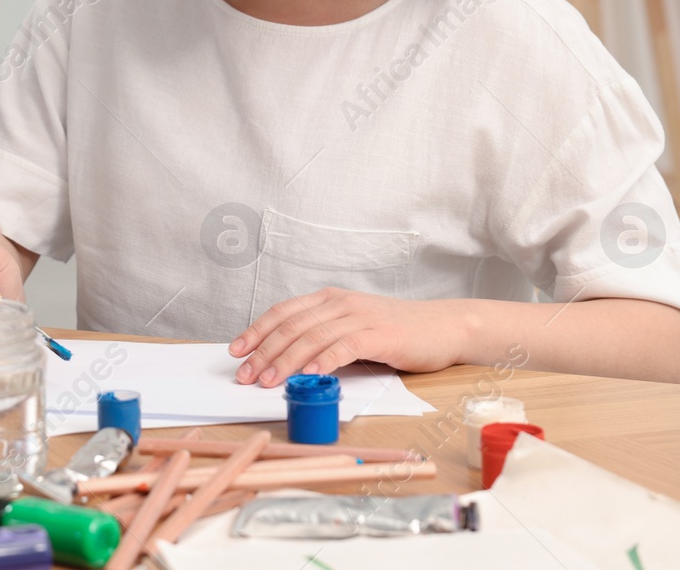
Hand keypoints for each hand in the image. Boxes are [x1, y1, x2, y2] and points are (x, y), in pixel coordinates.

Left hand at [229, 287, 470, 386]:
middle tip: (244, 375)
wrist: (443, 327)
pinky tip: (309, 375)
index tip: (236, 351)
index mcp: (329, 299)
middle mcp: (340, 303)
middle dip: (263, 351)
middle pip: (291, 325)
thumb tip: (286, 363)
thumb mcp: (353, 329)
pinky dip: (323, 361)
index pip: (283, 312)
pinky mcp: (379, 335)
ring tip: (268, 380)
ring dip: (286, 360)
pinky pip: (344, 346)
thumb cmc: (397, 333)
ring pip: (312, 336)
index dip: (256, 331)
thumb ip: (324, 339)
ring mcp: (360, 317)